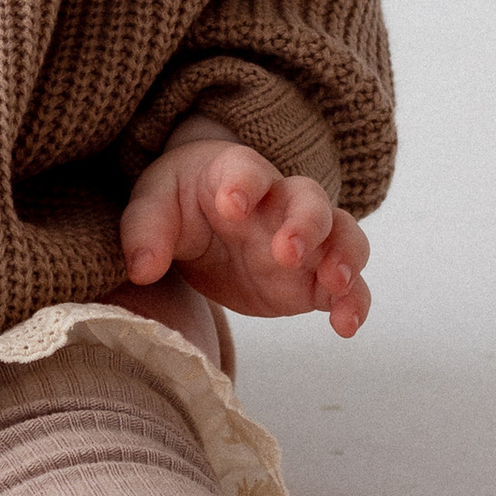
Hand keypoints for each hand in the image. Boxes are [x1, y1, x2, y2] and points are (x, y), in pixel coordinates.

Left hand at [121, 118, 370, 335]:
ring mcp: (303, 240)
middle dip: (305, 222)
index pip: (246, 169)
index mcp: (236, 175)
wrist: (205, 219)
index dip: (243, 183)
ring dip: (344, 256)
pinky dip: (354, 302)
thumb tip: (141, 268)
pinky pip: (347, 286)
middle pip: (310, 199)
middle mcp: (279, 202)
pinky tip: (345, 326)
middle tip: (286, 251)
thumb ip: (144, 232)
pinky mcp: (311, 280)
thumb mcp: (153, 207)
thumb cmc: (181, 202)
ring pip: (342, 235)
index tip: (231, 205)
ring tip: (335, 283)